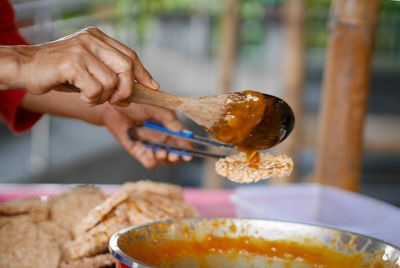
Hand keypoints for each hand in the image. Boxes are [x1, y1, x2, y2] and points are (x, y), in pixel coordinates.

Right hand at [15, 27, 157, 104]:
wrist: (25, 67)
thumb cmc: (59, 71)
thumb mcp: (88, 67)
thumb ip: (109, 73)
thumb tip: (133, 92)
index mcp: (98, 38)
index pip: (130, 55)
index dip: (143, 73)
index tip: (152, 87)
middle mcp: (91, 40)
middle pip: (126, 67)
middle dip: (127, 90)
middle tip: (118, 101)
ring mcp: (81, 50)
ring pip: (112, 82)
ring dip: (104, 97)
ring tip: (91, 97)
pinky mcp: (71, 63)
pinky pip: (96, 89)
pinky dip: (91, 99)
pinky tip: (82, 96)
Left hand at [101, 103, 192, 168]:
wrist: (116, 107)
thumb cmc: (137, 103)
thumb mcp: (155, 107)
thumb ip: (168, 118)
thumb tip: (179, 129)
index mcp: (172, 127)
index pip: (185, 141)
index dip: (188, 148)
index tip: (187, 152)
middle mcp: (164, 139)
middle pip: (177, 154)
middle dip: (177, 157)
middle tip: (173, 155)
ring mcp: (153, 146)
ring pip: (165, 160)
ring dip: (164, 159)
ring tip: (160, 152)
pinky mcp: (140, 152)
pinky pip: (150, 163)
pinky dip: (151, 160)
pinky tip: (148, 152)